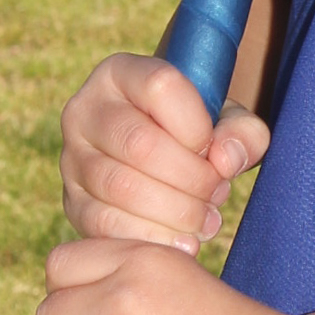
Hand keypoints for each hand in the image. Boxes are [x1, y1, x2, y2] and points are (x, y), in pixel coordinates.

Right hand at [60, 53, 268, 252]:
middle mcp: (85, 110)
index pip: (161, 86)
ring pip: (122, 187)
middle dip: (191, 177)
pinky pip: (106, 225)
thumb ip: (242, 132)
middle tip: (218, 192)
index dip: (197, 126)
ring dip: (175, 211)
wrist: (162, 160)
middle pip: (140, 144)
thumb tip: (224, 160)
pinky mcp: (72, 203)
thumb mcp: (227, 121)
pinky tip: (182, 241)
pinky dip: (152, 237)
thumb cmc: (196, 134)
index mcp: (120, 73)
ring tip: (205, 219)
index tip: (213, 149)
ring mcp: (72, 158)